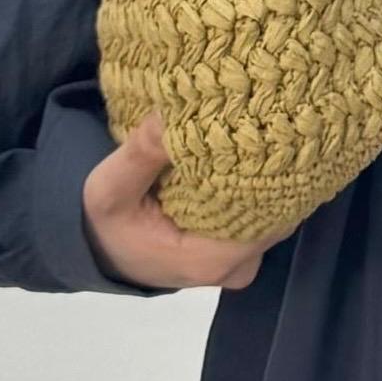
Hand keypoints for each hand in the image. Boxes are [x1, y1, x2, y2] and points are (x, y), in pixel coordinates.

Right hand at [81, 113, 271, 289]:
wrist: (104, 251)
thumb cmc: (109, 224)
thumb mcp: (109, 187)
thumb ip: (142, 153)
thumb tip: (169, 112)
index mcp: (210, 261)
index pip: (267, 214)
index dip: (272, 170)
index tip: (265, 128)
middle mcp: (235, 267)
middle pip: (278, 213)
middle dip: (272, 168)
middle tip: (265, 120)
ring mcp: (244, 263)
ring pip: (275, 214)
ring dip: (268, 176)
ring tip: (259, 132)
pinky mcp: (242, 253)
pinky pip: (266, 217)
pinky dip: (260, 187)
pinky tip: (252, 155)